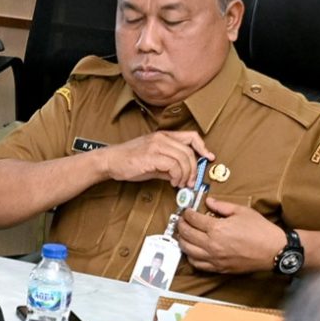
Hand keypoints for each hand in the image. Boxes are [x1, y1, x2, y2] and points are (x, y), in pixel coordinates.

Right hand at [94, 130, 209, 187]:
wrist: (110, 161)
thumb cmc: (129, 161)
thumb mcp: (153, 161)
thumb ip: (169, 165)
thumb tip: (182, 175)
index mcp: (164, 136)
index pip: (191, 136)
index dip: (203, 147)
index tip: (209, 158)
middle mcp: (162, 138)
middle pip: (189, 151)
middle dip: (194, 169)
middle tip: (191, 182)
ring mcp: (156, 145)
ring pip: (183, 158)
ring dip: (186, 175)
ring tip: (180, 184)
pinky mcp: (151, 156)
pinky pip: (173, 165)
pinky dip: (177, 176)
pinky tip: (173, 182)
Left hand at [173, 198, 287, 275]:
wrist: (273, 250)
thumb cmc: (260, 230)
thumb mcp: (242, 211)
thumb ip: (222, 206)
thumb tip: (208, 201)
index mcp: (217, 228)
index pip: (193, 220)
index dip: (187, 214)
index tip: (186, 211)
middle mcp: (212, 244)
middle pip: (186, 234)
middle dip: (181, 225)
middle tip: (181, 220)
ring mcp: (214, 258)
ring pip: (188, 250)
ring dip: (182, 241)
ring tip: (183, 234)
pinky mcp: (218, 268)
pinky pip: (197, 264)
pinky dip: (190, 256)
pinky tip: (191, 250)